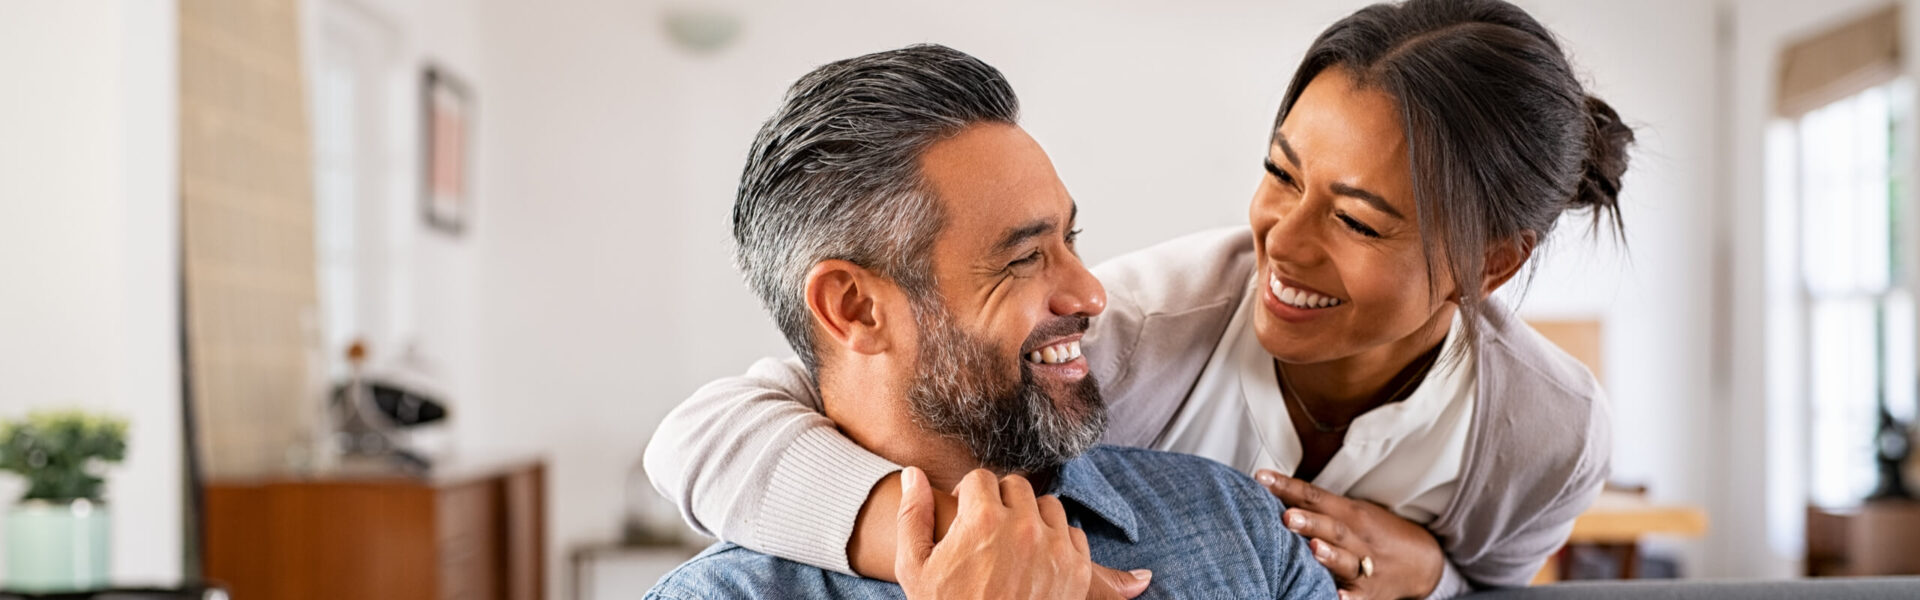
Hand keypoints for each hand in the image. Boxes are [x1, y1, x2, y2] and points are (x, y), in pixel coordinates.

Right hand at [896, 467, 1150, 599]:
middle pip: (1016, 486)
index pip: (980, 478)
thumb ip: (913, 516)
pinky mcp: (1078, 568)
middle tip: (988, 529)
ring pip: (1048, 506)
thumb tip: (913, 473)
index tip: (964, 514)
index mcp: (983, 520)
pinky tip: (1036, 560)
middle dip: (999, 502)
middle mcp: (1024, 527)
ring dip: (1031, 517)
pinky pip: (1072, 534)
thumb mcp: (916, 568)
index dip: (967, 495)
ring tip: (1013, 543)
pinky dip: (1056, 541)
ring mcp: (1055, 547)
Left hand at [1257, 470, 1443, 599]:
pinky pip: (1359, 596)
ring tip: (1313, 549)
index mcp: (1350, 513)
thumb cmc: (1373, 532)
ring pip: (1347, 560)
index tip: (1261, 478)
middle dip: (1310, 522)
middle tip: (1286, 517)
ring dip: (1330, 555)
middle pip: (1332, 527)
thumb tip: (1272, 489)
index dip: (1288, 487)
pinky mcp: (1370, 593)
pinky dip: (1349, 597)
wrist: (1422, 561)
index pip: (1315, 496)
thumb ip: (1316, 505)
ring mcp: (1367, 565)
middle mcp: (1358, 537)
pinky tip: (1337, 597)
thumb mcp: (1351, 512)